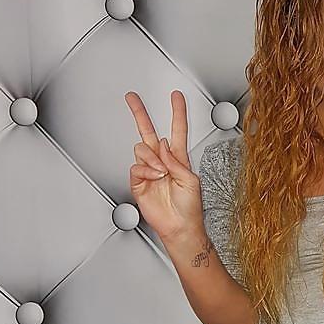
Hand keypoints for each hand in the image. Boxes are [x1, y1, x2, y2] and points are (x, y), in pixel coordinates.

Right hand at [125, 90, 203, 241]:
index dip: (177, 112)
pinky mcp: (138, 182)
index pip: (177, 130)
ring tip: (161, 173)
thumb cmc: (190, 208)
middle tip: (132, 98)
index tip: (176, 97)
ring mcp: (149, 171)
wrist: (180, 227)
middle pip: (149, 132)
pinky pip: (136, 167)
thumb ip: (177, 160)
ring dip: (152, 159)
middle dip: (140, 113)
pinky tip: (154, 178)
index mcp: (178, 158)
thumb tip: (164, 144)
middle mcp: (162, 162)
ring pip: (142, 149)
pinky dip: (146, 171)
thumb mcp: (191, 180)